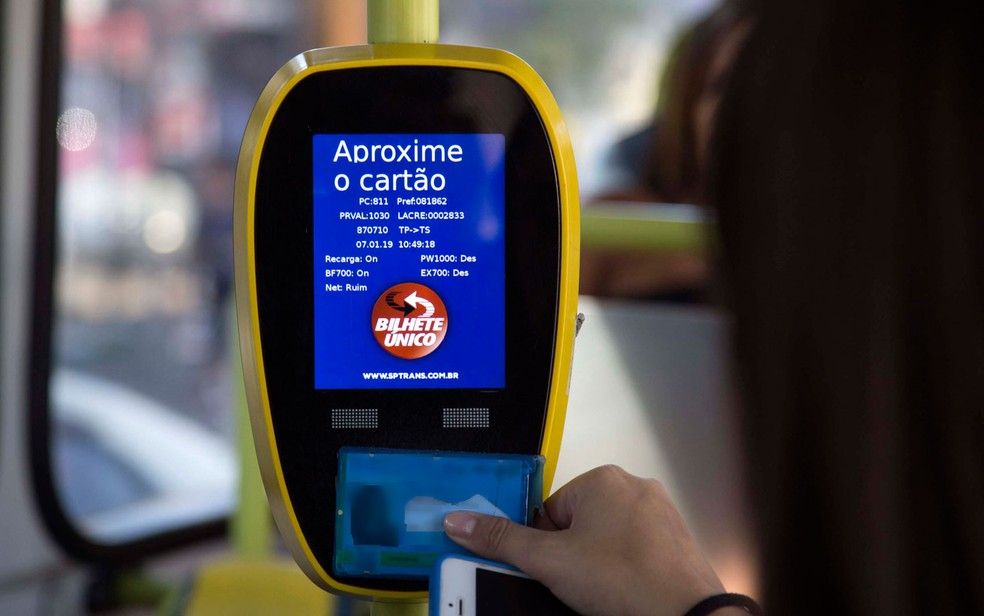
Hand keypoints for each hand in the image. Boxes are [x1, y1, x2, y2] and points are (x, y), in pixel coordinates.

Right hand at [444, 465, 727, 615]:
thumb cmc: (620, 581)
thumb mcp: (549, 562)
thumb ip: (501, 540)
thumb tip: (457, 521)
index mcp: (601, 479)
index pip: (550, 511)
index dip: (545, 547)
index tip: (555, 571)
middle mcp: (634, 485)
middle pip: (579, 523)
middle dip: (573, 555)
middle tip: (579, 584)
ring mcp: (660, 512)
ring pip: (608, 538)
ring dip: (600, 563)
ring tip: (605, 591)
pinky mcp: (677, 539)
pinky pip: (637, 550)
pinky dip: (627, 569)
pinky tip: (627, 592)